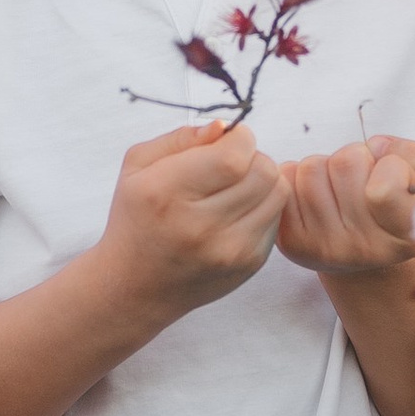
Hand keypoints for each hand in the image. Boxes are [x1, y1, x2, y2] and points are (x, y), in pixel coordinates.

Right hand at [96, 121, 283, 316]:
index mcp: (167, 193)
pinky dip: (263, 207)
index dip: (239, 139)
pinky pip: (277, 218)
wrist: (136, 286)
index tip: (225, 143)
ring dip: (262, 181)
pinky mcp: (248, 264)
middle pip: (263, 171)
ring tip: (235, 187)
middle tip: (230, 166)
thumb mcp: (138, 167)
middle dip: (252, 157)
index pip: (234, 155)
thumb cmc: (137, 218)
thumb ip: (182, 137)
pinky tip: (237, 211)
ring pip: (278, 192)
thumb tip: (225, 128)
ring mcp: (228, 250)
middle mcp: (200, 226)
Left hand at [277, 135, 414, 275]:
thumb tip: (374, 147)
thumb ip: (413, 156)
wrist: (365, 252)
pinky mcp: (292, 242)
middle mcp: (364, 249)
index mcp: (405, 236)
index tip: (395, 176)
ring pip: (312, 167)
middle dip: (356, 159)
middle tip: (364, 180)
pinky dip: (299, 175)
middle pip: (345, 164)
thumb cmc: (396, 206)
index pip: (383, 190)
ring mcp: (324, 248)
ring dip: (327, 166)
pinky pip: (287, 177)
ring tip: (340, 188)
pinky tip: (318, 195)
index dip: (391, 167)